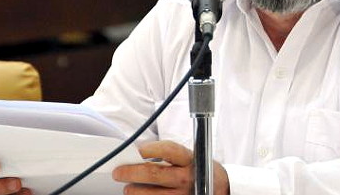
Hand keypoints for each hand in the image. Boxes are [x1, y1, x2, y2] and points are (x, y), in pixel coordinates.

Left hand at [113, 140, 229, 194]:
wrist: (220, 188)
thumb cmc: (200, 169)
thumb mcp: (190, 157)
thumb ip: (169, 155)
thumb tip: (140, 154)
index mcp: (189, 160)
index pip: (168, 150)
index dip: (150, 149)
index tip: (136, 150)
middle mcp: (186, 177)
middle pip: (154, 174)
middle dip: (132, 172)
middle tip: (119, 172)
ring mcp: (183, 194)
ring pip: (153, 194)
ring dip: (135, 191)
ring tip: (127, 188)